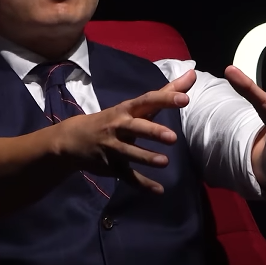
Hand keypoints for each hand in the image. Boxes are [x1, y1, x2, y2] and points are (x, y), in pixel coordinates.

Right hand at [55, 71, 196, 193]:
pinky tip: (159, 190)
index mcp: (127, 109)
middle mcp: (119, 126)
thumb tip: (192, 74)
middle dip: (153, 131)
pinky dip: (142, 184)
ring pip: (130, 152)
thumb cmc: (113, 119)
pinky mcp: (111, 166)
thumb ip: (165, 93)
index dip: (165, 99)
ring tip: (164, 162)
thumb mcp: (135, 106)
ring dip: (146, 157)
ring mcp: (113, 147)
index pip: (147, 101)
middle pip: (136, 127)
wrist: (73, 139)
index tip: (185, 99)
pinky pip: (127, 176)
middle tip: (172, 137)